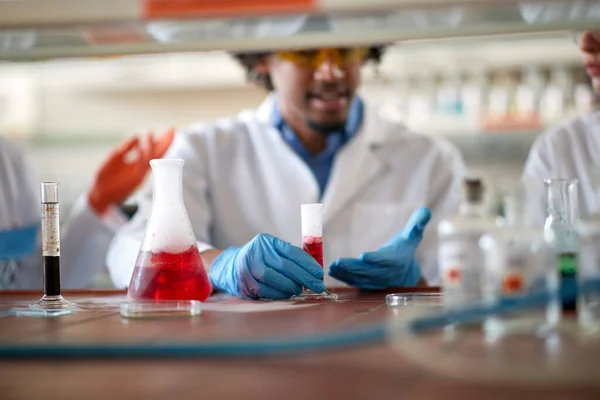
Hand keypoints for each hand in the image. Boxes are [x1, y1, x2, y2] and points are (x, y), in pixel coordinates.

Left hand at [88, 129, 174, 214]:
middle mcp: (141, 168)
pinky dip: (142, 156)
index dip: (160, 140)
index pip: (152, 149)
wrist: (98, 192)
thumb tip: (137, 136)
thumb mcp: (115, 156)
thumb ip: (126, 147)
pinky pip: (140, 167)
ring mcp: (139, 174)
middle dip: (165, 143)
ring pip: (150, 159)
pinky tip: (144, 146)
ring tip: (158, 134)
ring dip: (154, 146)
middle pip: (156, 154)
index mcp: (138, 162)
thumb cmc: (106, 176)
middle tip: (173, 130)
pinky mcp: (134, 180)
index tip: (169, 131)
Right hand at [209, 233, 325, 299]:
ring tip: (300, 289)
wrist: (230, 267)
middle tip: (317, 285)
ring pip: (275, 279)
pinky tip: (288, 293)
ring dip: (292, 286)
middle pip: (285, 266)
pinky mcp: (245, 283)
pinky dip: (280, 293)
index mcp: (266, 241)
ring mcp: (249, 268)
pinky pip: (267, 290)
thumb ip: (290, 257)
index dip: (307, 263)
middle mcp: (256, 252)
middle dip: (304, 277)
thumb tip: (314, 271)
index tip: (319, 273)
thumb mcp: (271, 251)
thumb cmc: (259, 259)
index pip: (291, 251)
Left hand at [329, 207, 430, 289]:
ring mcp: (377, 281)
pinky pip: (356, 282)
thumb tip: (425, 210)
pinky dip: (344, 278)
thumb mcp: (413, 235)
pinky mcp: (368, 284)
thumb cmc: (405, 249)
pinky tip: (333, 271)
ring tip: (333, 267)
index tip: (364, 256)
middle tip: (339, 262)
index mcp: (397, 261)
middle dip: (354, 268)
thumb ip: (417, 223)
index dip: (376, 259)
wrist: (405, 272)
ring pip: (361, 279)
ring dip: (346, 274)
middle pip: (370, 272)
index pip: (387, 261)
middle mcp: (387, 273)